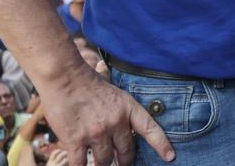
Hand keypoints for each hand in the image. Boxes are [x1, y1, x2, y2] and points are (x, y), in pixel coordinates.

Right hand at [38, 64, 173, 165]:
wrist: (64, 77)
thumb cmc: (87, 82)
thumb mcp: (115, 93)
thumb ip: (121, 110)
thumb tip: (124, 123)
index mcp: (128, 108)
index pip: (150, 129)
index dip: (162, 145)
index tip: (170, 156)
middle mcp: (116, 122)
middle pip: (125, 152)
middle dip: (124, 161)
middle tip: (122, 164)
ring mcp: (97, 132)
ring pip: (104, 160)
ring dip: (102, 164)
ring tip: (100, 164)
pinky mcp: (76, 140)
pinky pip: (80, 163)